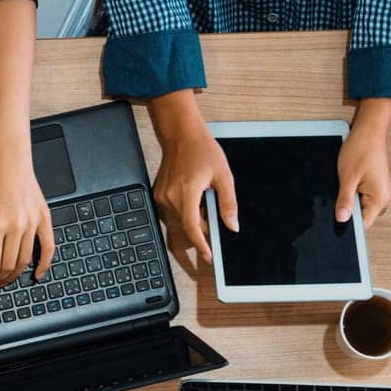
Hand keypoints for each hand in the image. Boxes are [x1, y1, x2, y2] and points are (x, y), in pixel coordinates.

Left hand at [0, 139, 53, 294]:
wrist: (9, 160)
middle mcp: (16, 226)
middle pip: (9, 266)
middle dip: (0, 280)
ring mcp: (32, 223)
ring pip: (26, 260)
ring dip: (16, 274)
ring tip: (7, 279)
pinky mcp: (44, 218)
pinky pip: (48, 247)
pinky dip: (44, 264)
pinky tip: (38, 274)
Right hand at [148, 91, 237, 263]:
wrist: (181, 134)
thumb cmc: (203, 150)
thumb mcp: (223, 175)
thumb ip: (228, 203)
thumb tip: (232, 226)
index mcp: (187, 192)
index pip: (193, 227)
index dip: (201, 244)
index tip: (208, 257)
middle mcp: (170, 197)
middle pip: (190, 224)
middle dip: (203, 221)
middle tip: (212, 203)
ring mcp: (162, 197)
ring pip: (183, 217)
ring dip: (195, 213)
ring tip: (202, 192)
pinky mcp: (159, 194)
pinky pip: (176, 209)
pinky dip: (187, 207)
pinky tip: (192, 189)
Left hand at [336, 98, 390, 226]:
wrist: (369, 132)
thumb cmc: (361, 149)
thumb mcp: (347, 178)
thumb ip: (344, 201)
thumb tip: (341, 219)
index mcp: (380, 200)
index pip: (363, 225)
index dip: (348, 225)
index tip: (335, 223)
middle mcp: (384, 199)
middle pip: (361, 218)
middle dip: (347, 211)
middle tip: (339, 197)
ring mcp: (380, 194)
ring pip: (360, 208)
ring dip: (350, 202)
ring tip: (346, 186)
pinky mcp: (375, 189)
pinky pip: (362, 199)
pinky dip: (352, 195)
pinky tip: (349, 184)